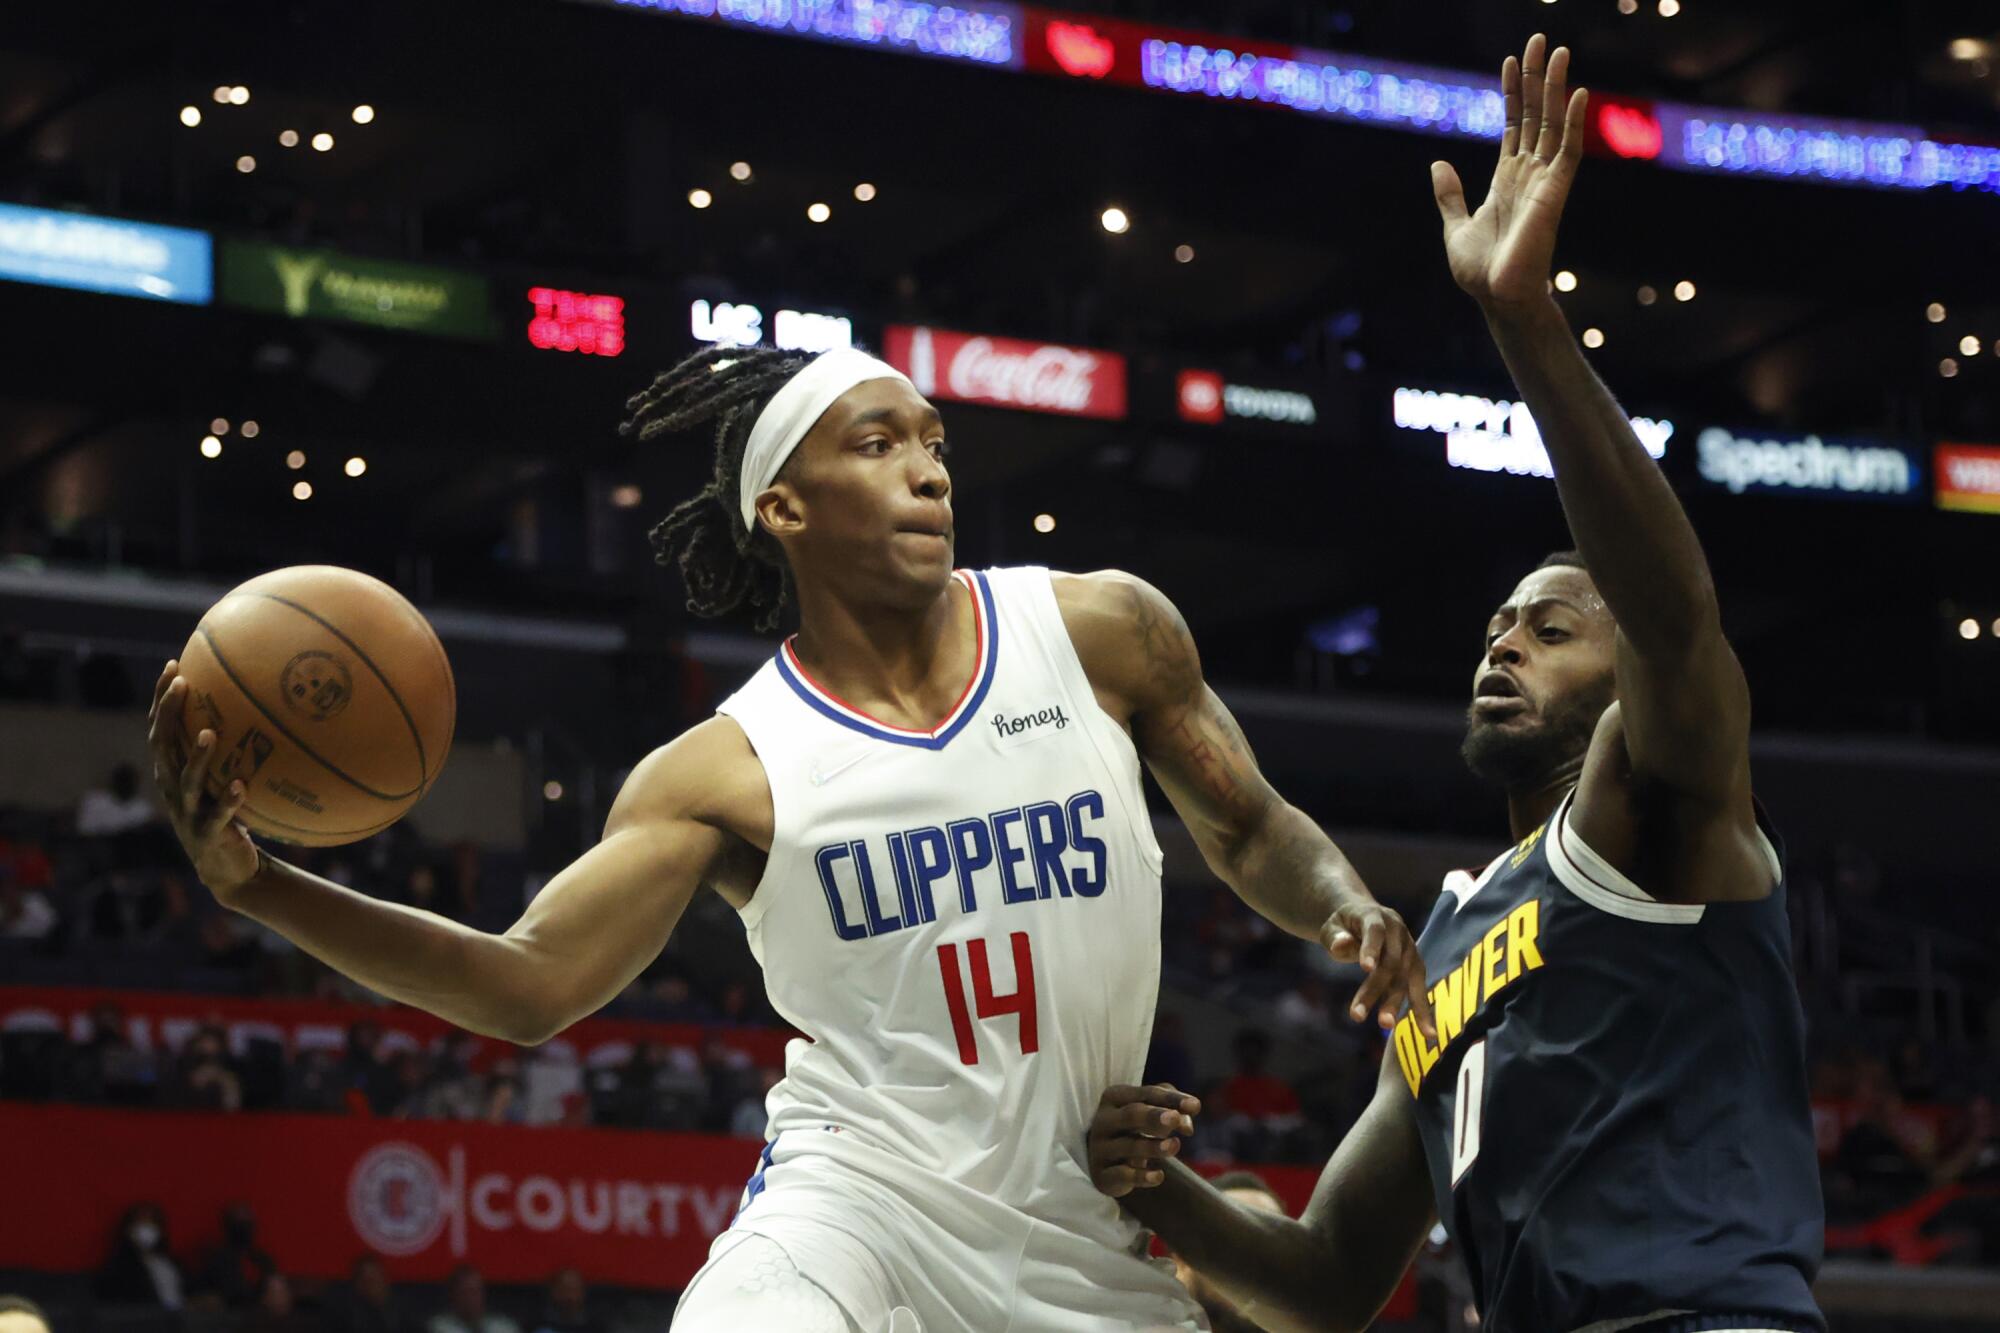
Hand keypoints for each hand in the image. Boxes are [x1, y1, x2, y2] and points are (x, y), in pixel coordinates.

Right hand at [146, 660, 261, 899]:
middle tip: (182, 685)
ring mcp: (188, 813)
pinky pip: (217, 816)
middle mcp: (173, 788)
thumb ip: (235, 749)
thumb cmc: (230, 814)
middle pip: (163, 746)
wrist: (229, 868)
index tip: (174, 665)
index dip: (162, 698)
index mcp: (174, 771)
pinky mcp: (207, 835)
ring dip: (197, 757)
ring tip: (208, 734)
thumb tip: (267, 705)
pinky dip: (228, 801)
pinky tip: (241, 786)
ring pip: (186, 781)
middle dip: (169, 713)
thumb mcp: (227, 777)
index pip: (162, 728)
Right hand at [1089, 1084, 1200, 1197]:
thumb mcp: (1150, 1112)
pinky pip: (1122, 1175)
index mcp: (1114, 1097)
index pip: (1146, 1093)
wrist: (1106, 1161)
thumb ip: (1173, 1110)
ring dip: (1153, 1146)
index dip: (1171, 1099)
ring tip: (1175, 1146)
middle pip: (1131, 1115)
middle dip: (1153, 1116)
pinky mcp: (1103, 1175)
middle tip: (1175, 1119)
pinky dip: (1141, 1176)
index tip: (1195, 1106)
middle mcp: (1103, 1121)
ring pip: (1129, 1146)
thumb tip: (1187, 1125)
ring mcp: (1100, 1148)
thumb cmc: (1134, 1128)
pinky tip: (1159, 1176)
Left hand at [1323, 901, 1435, 1039]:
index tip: (1365, 968)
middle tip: (1356, 1016)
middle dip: (1375, 989)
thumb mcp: (1332, 926)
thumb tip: (1340, 946)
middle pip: (1391, 961)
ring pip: (1407, 977)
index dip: (1371, 948)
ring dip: (1397, 1003)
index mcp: (1376, 916)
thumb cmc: (1344, 926)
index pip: (1375, 931)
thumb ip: (1335, 937)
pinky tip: (1428, 1033)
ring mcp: (1410, 949)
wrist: (1365, 918)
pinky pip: (1419, 988)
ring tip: (1386, 1025)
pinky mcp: (1415, 966)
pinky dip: (1422, 1011)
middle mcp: (1398, 932)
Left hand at [1432, 33, 1587, 312]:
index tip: (1511, 60)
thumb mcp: (1455, 227)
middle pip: (1536, 114)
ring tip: (1558, 51)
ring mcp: (1543, 180)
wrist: (1497, 298)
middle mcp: (1529, 174)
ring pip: (1552, 123)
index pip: (1514, 124)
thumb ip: (1449, 195)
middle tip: (1540, 39)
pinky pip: (1568, 151)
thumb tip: (1437, 163)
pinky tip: (1579, 93)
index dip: (1513, 93)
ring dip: (1555, 87)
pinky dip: (1573, 123)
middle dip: (1537, 77)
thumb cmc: (1480, 272)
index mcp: (1506, 178)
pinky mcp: (1554, 193)